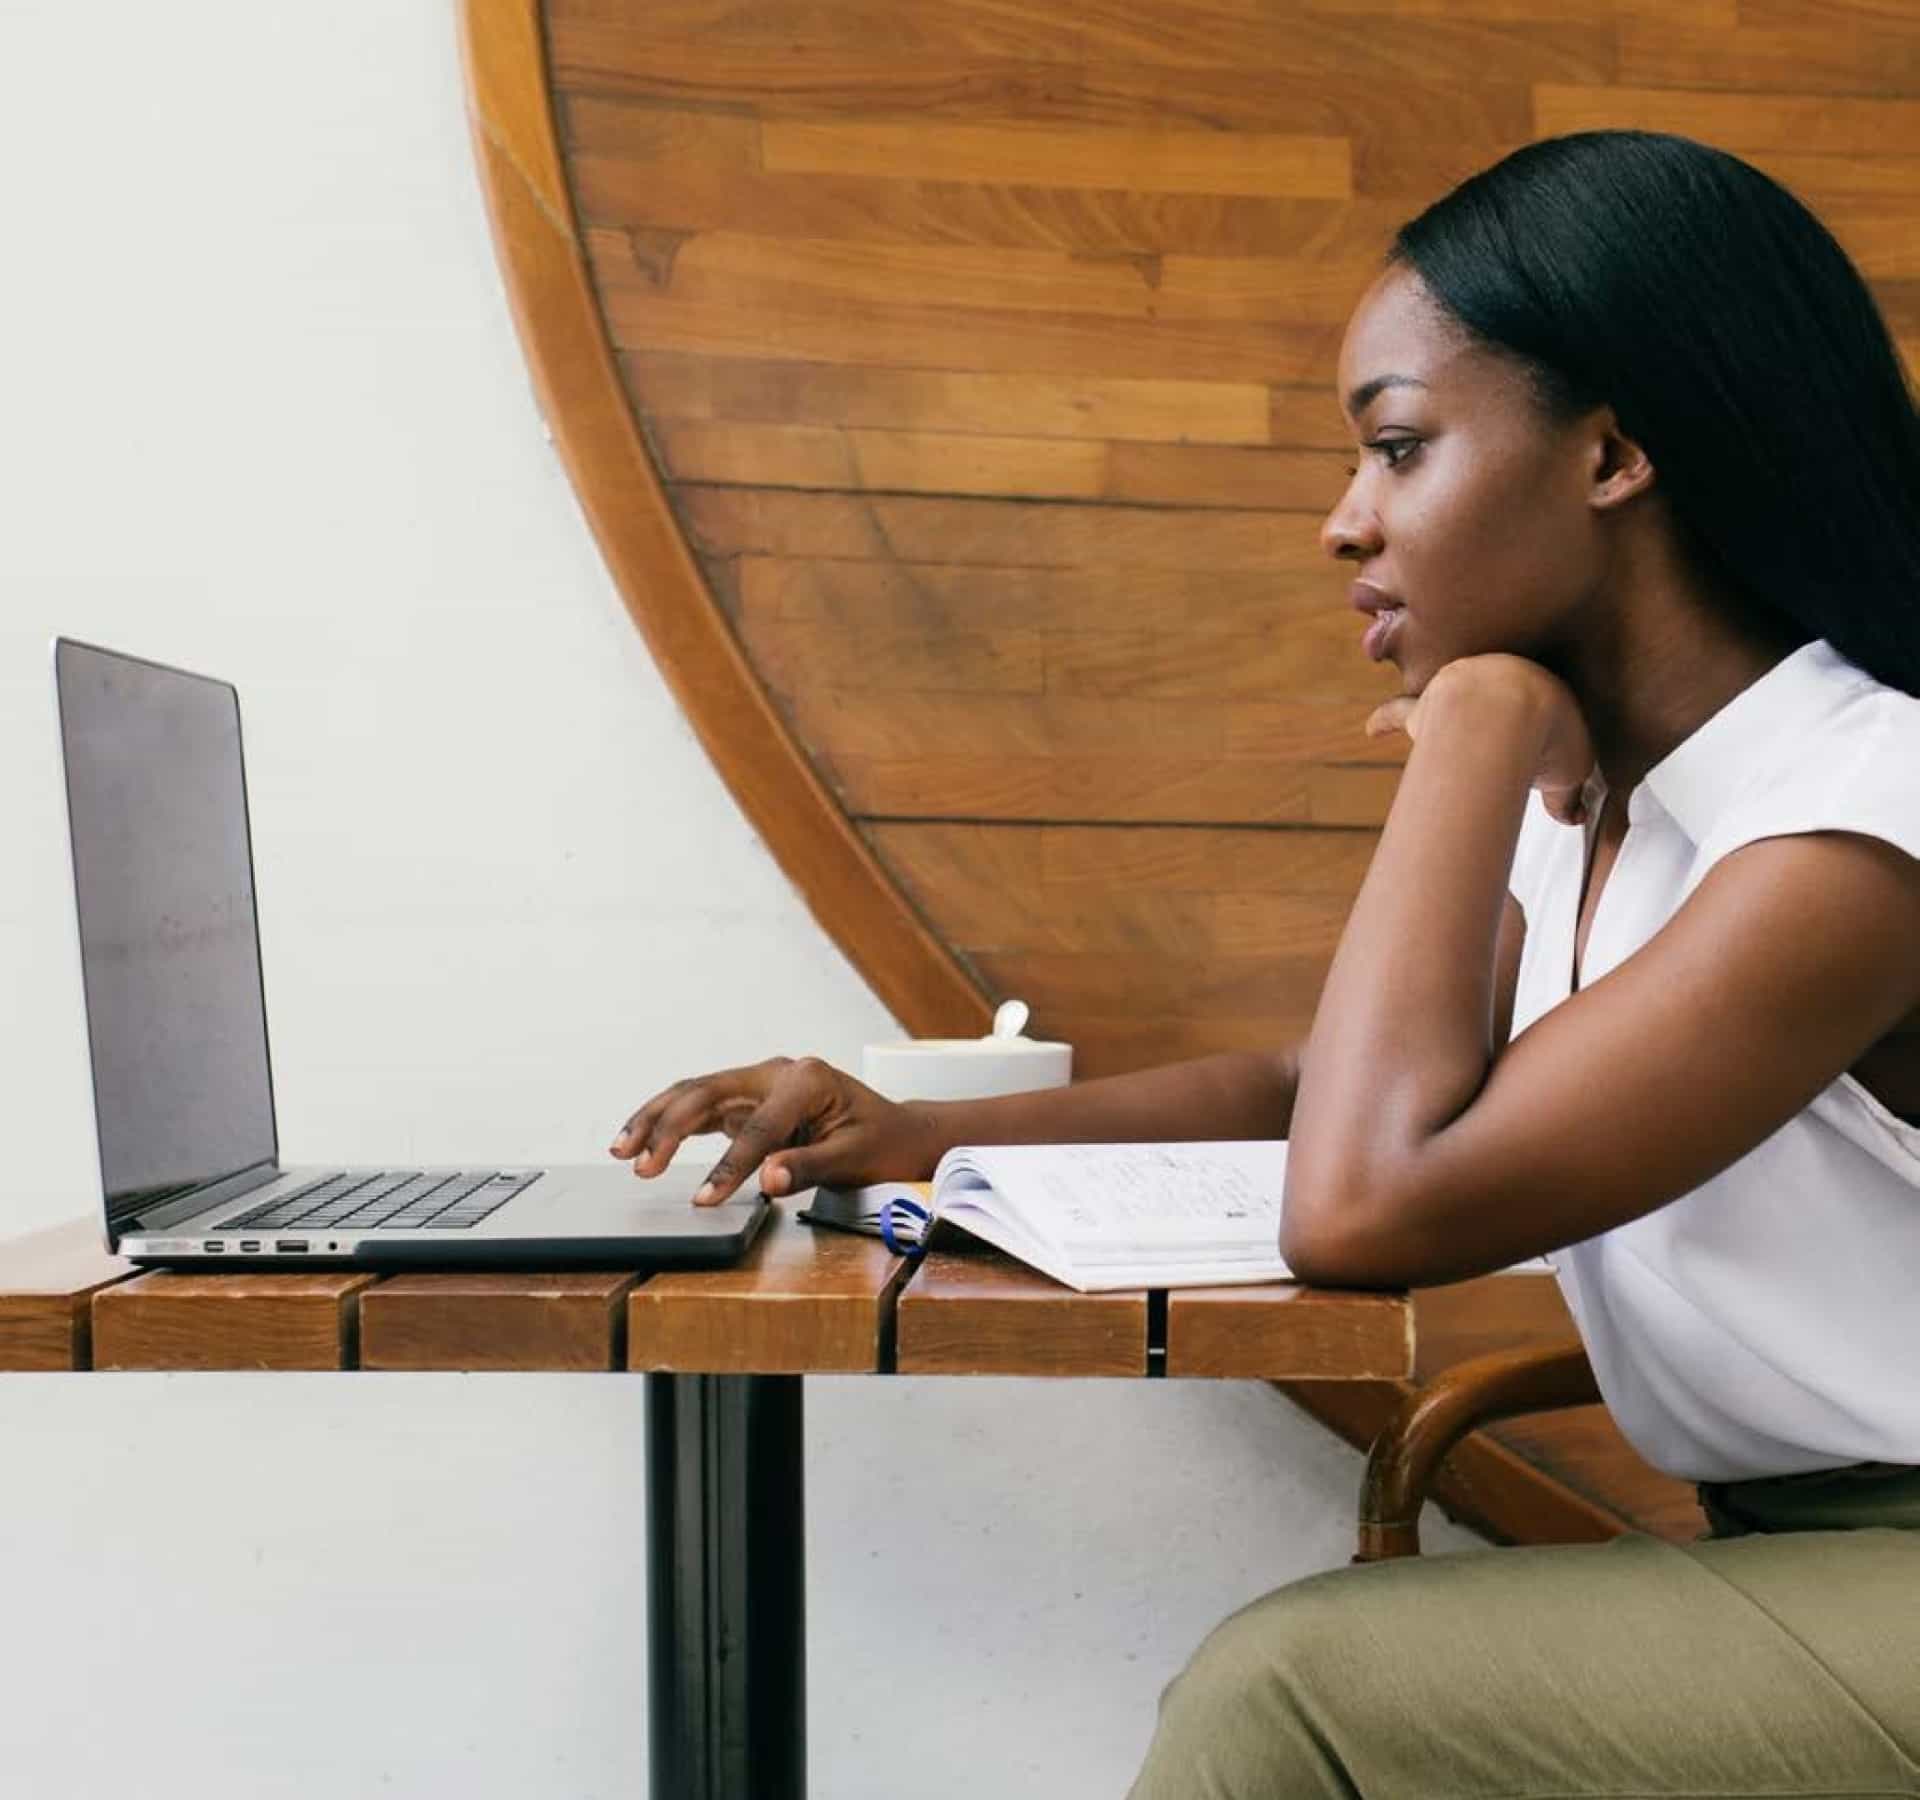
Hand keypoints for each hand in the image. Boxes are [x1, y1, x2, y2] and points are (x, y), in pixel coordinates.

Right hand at [608, 1056, 940, 1205]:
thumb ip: (808, 1167)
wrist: (896, 1131)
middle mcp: (776, 1072)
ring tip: (622, 1151)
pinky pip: (700, 1107)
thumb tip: (768, 1179)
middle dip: (669, 1127)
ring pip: (694, 1093)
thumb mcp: (853, 1159)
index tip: (704, 1200)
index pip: (758, 1125)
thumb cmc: (880, 1143)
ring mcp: (759, 1082)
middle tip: (640, 1166)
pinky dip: (669, 1123)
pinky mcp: (747, 1099)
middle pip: (708, 1092)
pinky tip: (641, 1144)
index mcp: (806, 1079)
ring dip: (656, 1119)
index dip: (729, 1165)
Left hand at [1365, 653, 1596, 824]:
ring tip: (1441, 740)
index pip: (1540, 705)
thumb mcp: (1571, 770)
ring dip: (1444, 717)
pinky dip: (1385, 720)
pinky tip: (1372, 730)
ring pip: (1447, 701)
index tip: (1540, 742)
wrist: (1514, 706)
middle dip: (1491, 712)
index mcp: (1539, 686)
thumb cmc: (1550, 732)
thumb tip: (1571, 815)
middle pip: (1491, 697)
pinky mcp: (1426, 707)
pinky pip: (1399, 710)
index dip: (1541, 728)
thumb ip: (1566, 794)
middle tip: (1491, 734)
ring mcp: (1458, 687)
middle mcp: (1496, 675)